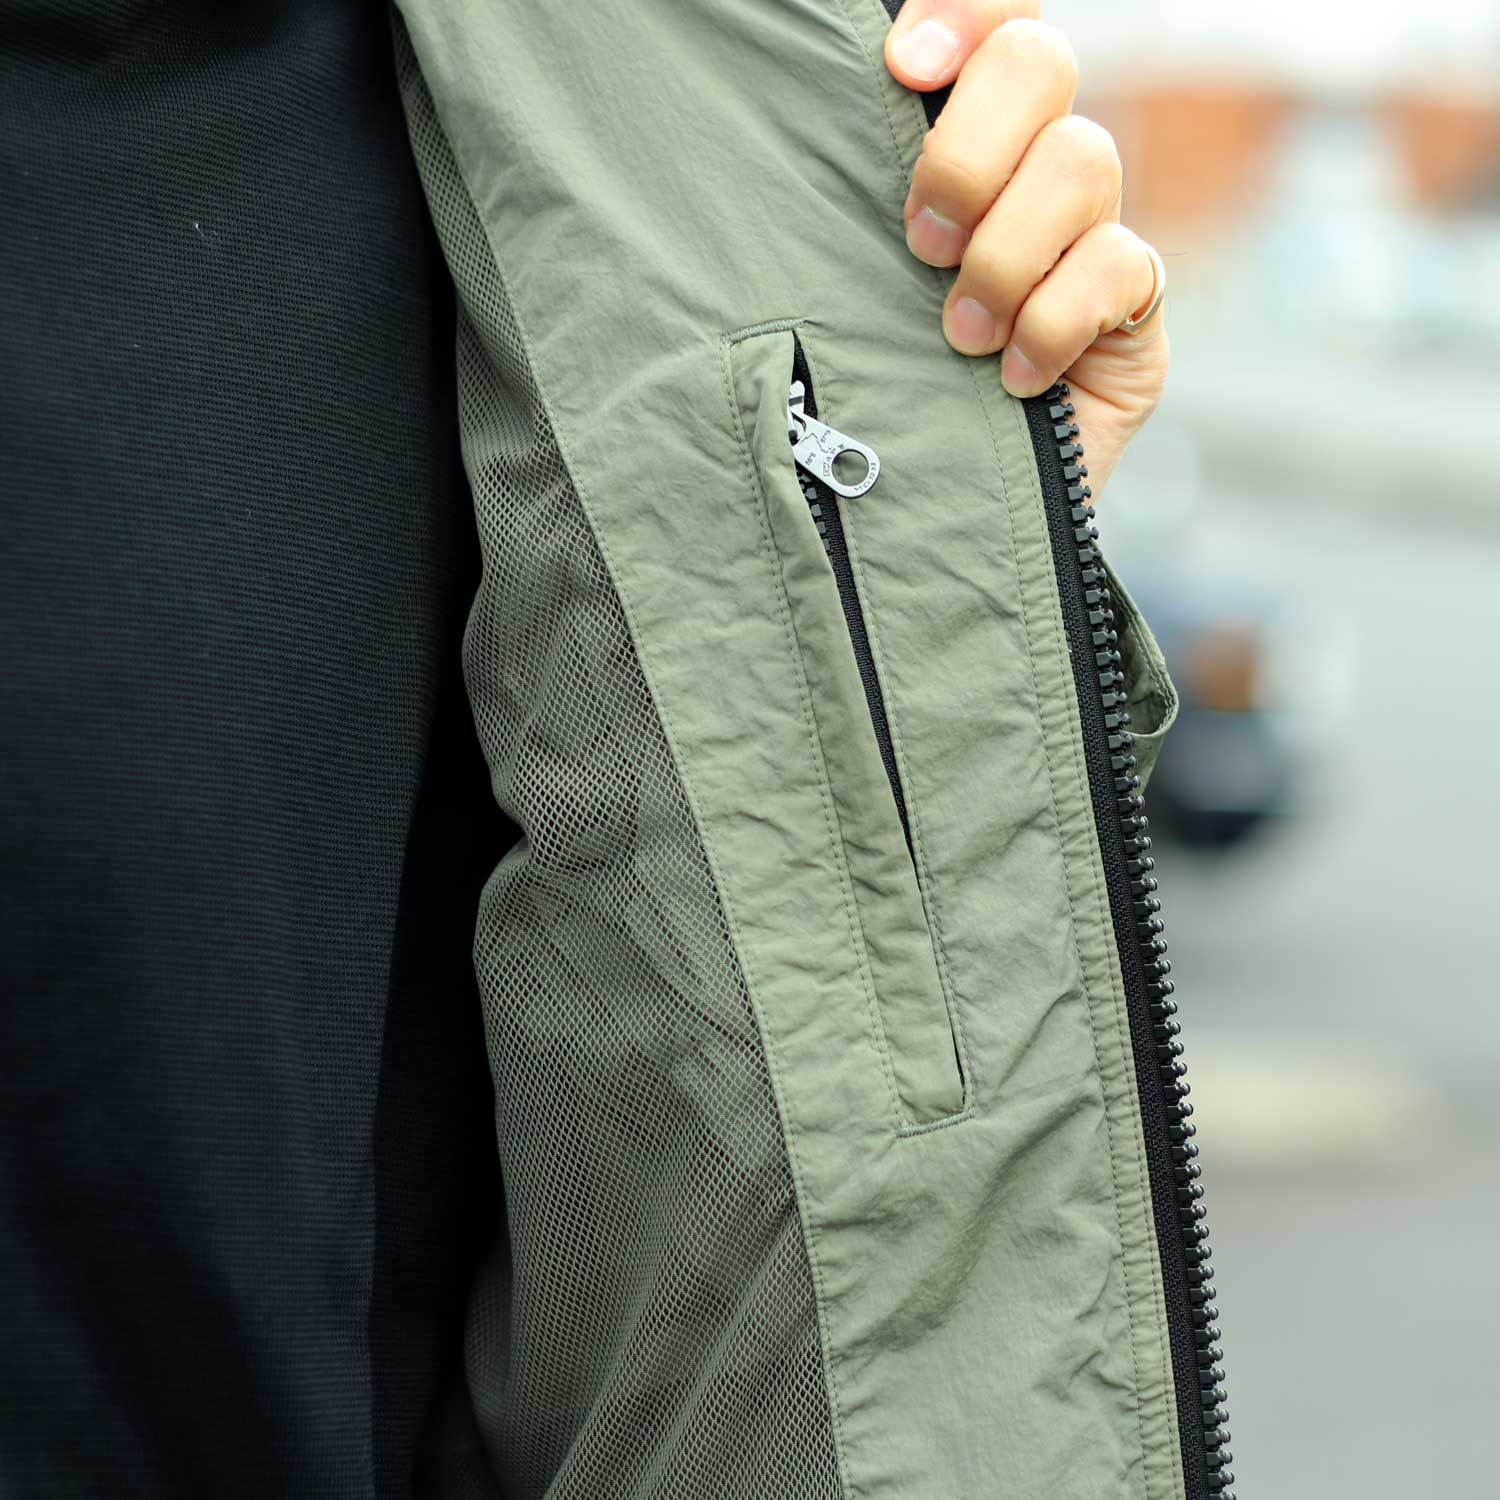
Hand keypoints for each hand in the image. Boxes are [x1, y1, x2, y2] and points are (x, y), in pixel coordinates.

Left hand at [885, 1, 1167, 495]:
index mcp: (963, 145)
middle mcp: (1032, 168)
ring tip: (958, 336)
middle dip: (970, 149)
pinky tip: (1013, 380)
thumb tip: (817, 133)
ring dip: (1004, 254)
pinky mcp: (1134, 309)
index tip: (902, 68)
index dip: (964, 15)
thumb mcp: (843, 300)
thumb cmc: (879, 397)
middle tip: (920, 244)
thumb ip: (842, 215)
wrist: (941, 516)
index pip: (995, 22)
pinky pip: (1119, 267)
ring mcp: (1092, 233)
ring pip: (1083, 160)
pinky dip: (1053, 324)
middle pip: (1042, 61)